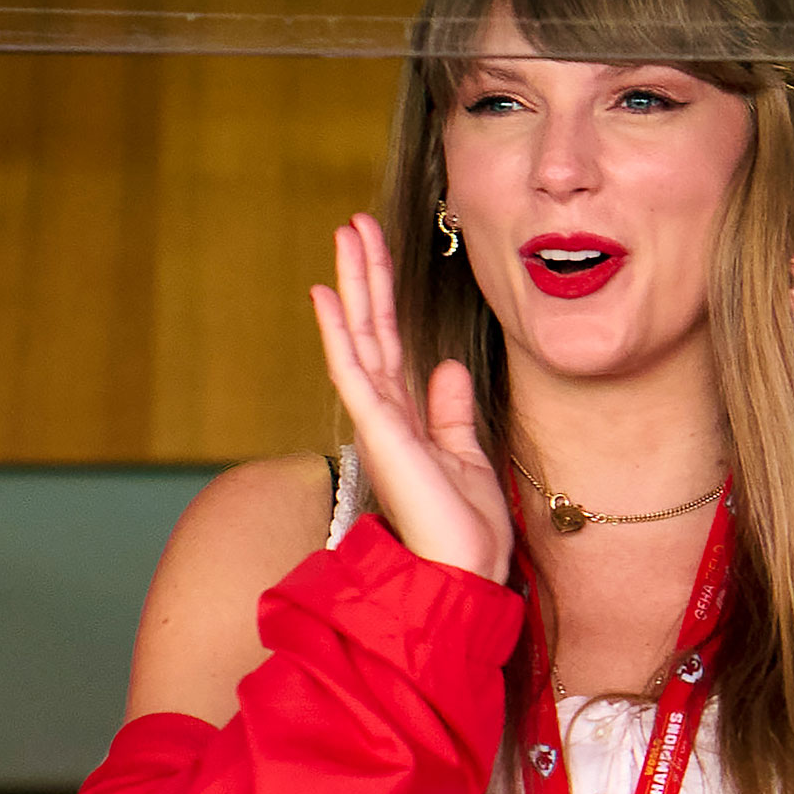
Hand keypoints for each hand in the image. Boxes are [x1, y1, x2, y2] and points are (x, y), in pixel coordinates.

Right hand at [312, 214, 513, 582]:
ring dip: (353, 285)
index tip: (377, 253)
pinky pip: (353, 369)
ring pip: (360, 337)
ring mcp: (379, 422)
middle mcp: (387, 415)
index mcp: (408, 419)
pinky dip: (338, 331)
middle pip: (372, 330)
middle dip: (365, 276)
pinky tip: (326, 294)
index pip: (392, 344)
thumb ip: (450, 410)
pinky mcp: (379, 431)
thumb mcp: (467, 454)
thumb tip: (445, 366)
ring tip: (346, 235)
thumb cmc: (465, 527)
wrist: (466, 570)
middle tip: (355, 224)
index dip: (384, 297)